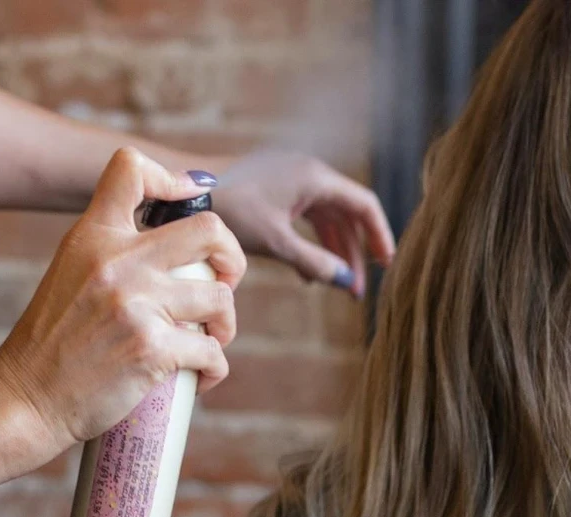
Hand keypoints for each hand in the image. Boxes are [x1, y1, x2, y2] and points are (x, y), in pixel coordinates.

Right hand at [0, 148, 246, 451]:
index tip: (190, 203)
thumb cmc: (52, 342)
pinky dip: (214, 369)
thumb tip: (176, 241)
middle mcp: (116, 261)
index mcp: (92, 236)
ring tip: (209, 340)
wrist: (24, 399)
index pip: (131, 168)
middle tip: (224, 284)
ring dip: (226, 325)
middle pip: (210, 230)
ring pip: (220, 298)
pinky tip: (199, 377)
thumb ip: (113, 250)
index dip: (174, 179)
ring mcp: (135, 304)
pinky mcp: (150, 349)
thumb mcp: (70, 272)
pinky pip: (213, 352)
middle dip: (232, 259)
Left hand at [210, 151, 394, 297]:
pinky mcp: (275, 189)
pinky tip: (307, 274)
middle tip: (357, 289)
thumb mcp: (276, 241)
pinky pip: (305, 217)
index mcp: (315, 177)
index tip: (387, 264)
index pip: (364, 205)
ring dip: (333, 251)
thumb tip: (347, 282)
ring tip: (336, 286)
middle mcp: (308, 173)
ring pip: (325, 219)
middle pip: (346, 214)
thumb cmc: (230, 211)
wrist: (184, 193)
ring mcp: (291, 179)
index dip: (379, 235)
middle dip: (354, 252)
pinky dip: (311, 243)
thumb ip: (315, 262)